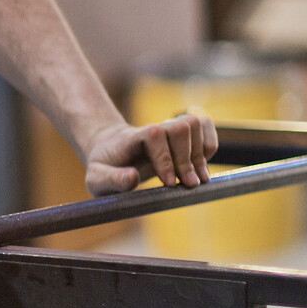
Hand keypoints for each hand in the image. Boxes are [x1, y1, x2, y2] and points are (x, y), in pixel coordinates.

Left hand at [83, 113, 219, 194]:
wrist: (110, 152)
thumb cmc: (104, 168)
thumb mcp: (97, 179)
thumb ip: (112, 180)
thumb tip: (133, 178)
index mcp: (131, 139)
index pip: (154, 135)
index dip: (166, 158)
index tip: (169, 183)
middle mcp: (153, 128)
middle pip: (180, 126)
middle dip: (187, 158)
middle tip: (188, 185)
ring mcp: (168, 127)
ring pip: (194, 123)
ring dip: (200, 153)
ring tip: (196, 179)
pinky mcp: (182, 132)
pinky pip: (205, 125)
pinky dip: (209, 145)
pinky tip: (201, 167)